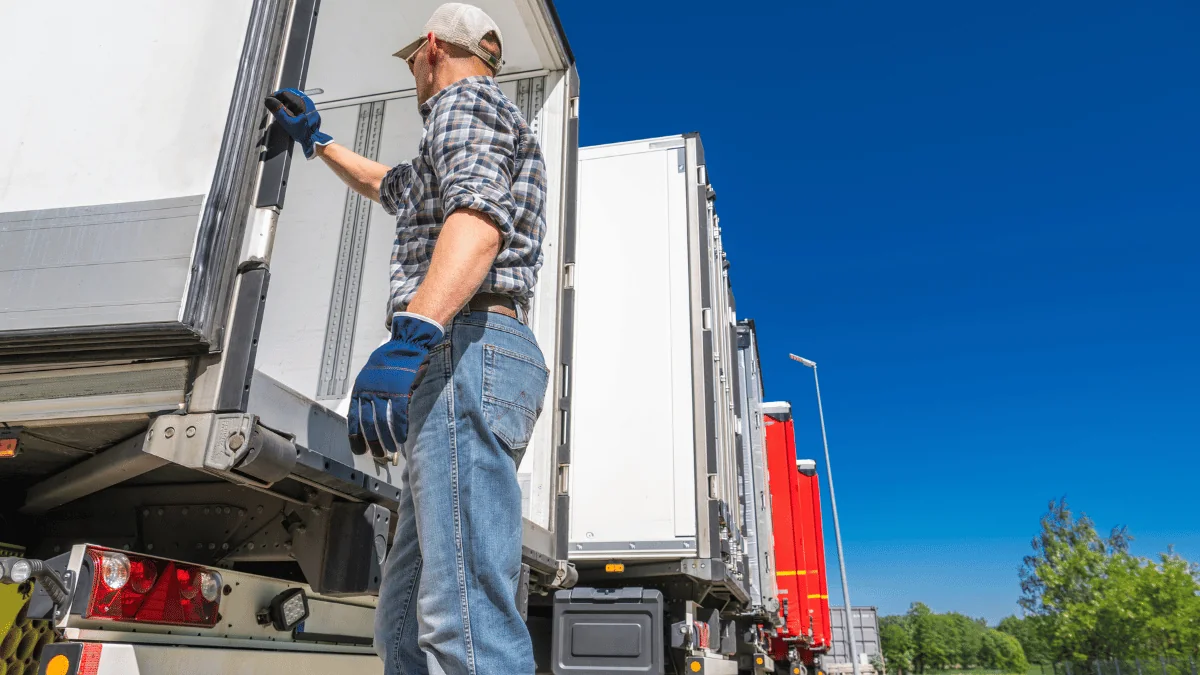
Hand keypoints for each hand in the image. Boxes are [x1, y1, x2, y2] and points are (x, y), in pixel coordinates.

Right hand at [263, 88, 332, 158]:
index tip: (269, 100)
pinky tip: (288, 112)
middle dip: (280, 98)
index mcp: (301, 102)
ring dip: (285, 101)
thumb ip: (278, 110)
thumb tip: (269, 100)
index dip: (275, 95)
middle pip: (290, 93)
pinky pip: (299, 103)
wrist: (313, 140)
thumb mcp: (287, 122)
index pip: (285, 92)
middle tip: (273, 104)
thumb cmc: (301, 132)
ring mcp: (310, 105)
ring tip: (279, 108)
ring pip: (294, 98)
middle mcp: (307, 101)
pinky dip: (291, 105)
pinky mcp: (310, 110)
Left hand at [347, 313, 444, 458]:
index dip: (355, 435)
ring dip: (386, 438)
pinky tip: (401, 437)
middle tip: (377, 453)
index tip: (358, 449)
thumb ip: (369, 394)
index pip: (353, 418)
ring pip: (381, 421)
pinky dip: (399, 428)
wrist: (405, 344)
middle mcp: (368, 391)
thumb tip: (371, 415)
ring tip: (390, 448)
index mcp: (359, 389)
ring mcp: (383, 390)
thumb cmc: (390, 361)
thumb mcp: (372, 377)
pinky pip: (398, 414)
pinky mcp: (399, 390)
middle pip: (366, 423)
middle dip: (371, 441)